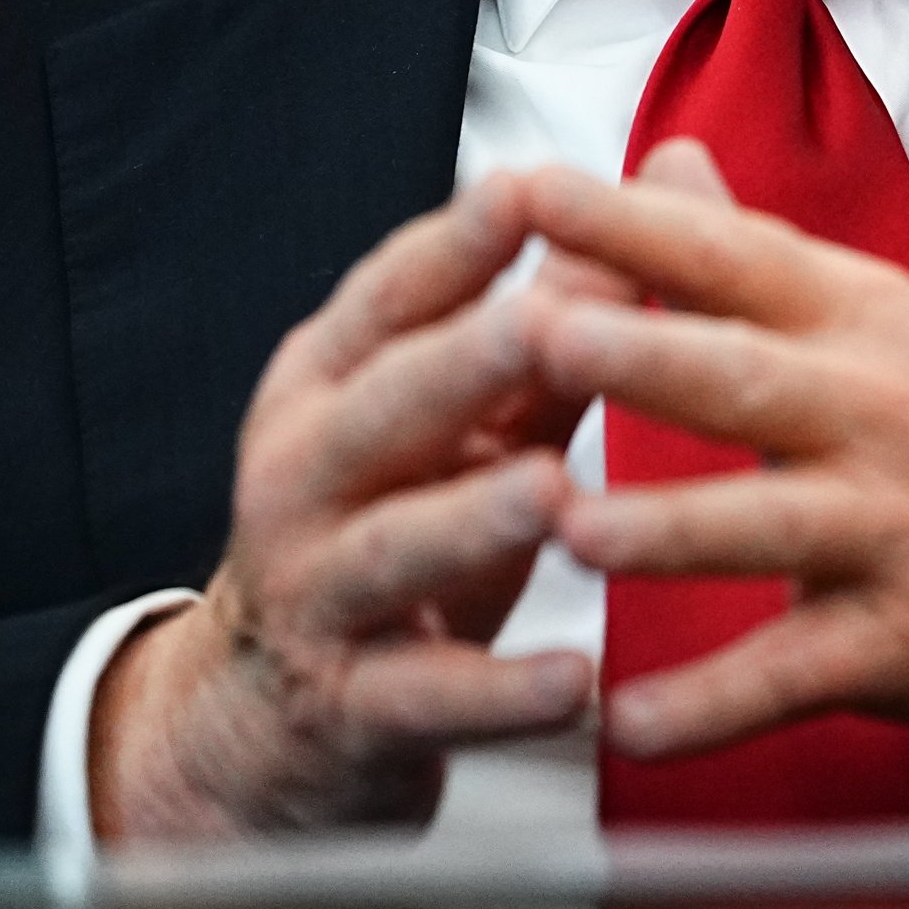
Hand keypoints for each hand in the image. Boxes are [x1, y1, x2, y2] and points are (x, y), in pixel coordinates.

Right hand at [91, 176, 626, 841]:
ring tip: (551, 489)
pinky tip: (575, 683)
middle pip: (379, 411)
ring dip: (469, 518)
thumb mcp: (459, 427)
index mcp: (328, 389)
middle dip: (457, 364)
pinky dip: (500, 694)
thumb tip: (636, 204)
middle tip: (537, 324)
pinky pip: (426, 698)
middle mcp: (303, 479)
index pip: (385, 302)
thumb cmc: (395, 532)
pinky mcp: (352, 709)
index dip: (453, 247)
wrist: (271, 722)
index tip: (525, 185)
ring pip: (391, 549)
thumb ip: (546, 331)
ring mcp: (317, 596)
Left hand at [518, 142, 908, 783]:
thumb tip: (664, 160)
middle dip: (639, 354)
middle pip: (744, 376)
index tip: (525, 189)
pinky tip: (634, 722)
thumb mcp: (897, 330)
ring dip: (668, 529)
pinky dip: (715, 705)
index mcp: (869, 323)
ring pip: (769, 523)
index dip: (630, 222)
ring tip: (571, 530)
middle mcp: (884, 411)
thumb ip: (762, 258)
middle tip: (536, 334)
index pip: (734, 257)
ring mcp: (903, 527)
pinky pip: (799, 673)